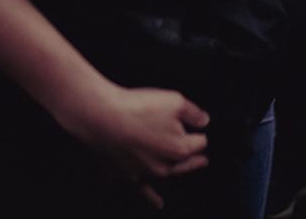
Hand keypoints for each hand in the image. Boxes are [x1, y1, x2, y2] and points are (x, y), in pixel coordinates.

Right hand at [64, 85, 210, 207]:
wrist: (101, 117)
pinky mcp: (127, 175)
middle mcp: (165, 166)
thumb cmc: (138, 107)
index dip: (199, 134)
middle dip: (195, 157)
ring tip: (188, 169)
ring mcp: (146, 173)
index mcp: (180, 149)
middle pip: (186, 161)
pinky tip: (158, 204)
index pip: (199, 142)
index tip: (198, 129)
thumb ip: (193, 112)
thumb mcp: (174, 101)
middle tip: (203, 160)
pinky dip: (152, 198)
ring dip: (178, 171)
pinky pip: (144, 191)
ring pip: (168, 174)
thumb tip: (204, 121)